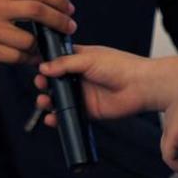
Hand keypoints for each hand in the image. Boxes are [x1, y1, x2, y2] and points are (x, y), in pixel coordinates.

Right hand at [32, 45, 154, 122]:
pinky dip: (59, 118)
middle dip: (45, 84)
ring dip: (49, 101)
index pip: (57, 60)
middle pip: (55, 81)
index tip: (36, 68)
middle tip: (41, 85)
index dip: (45, 65)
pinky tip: (52, 118)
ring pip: (60, 99)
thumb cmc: (120, 66)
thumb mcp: (89, 59)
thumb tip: (43, 67)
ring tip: (44, 102)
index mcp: (79, 59)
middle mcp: (80, 76)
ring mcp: (84, 94)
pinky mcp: (89, 110)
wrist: (140, 86)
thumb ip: (65, 64)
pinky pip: (70, 115)